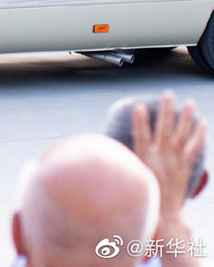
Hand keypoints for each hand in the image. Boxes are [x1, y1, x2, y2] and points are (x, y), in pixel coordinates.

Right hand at [132, 91, 206, 220]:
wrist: (165, 216)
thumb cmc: (143, 196)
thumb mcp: (130, 177)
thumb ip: (123, 162)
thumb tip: (107, 152)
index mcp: (144, 160)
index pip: (141, 135)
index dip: (140, 120)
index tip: (139, 105)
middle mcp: (161, 158)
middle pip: (164, 129)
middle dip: (166, 111)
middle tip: (169, 95)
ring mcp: (176, 161)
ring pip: (181, 135)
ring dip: (185, 117)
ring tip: (189, 103)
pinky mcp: (186, 167)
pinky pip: (194, 148)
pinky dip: (199, 136)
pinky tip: (203, 124)